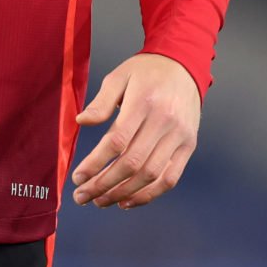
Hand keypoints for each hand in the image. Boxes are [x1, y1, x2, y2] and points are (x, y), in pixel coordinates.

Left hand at [70, 52, 200, 209]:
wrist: (184, 65)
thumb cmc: (146, 72)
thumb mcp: (119, 76)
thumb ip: (101, 101)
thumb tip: (81, 122)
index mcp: (144, 102)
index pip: (117, 141)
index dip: (95, 163)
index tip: (78, 177)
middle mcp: (164, 121)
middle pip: (132, 163)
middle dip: (104, 184)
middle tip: (82, 196)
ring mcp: (179, 136)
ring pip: (151, 175)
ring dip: (123, 193)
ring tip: (100, 200)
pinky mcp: (189, 146)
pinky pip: (170, 178)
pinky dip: (148, 195)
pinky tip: (127, 201)